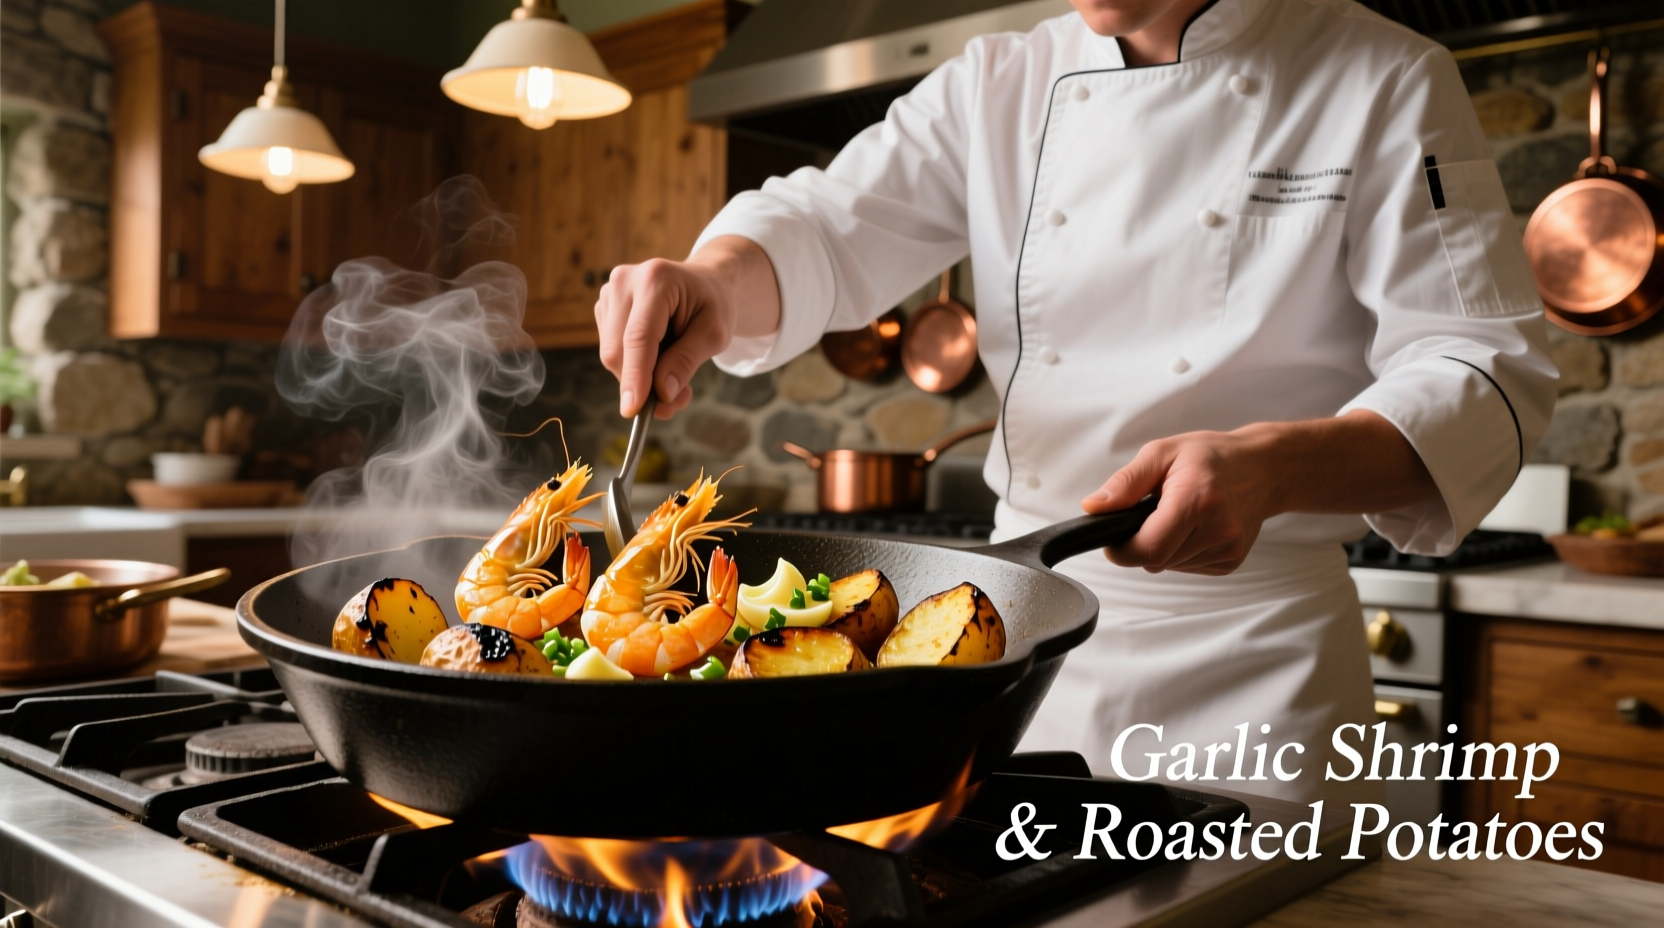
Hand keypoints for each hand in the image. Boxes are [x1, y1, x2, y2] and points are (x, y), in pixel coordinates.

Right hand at [594, 236, 779, 417]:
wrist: (704, 283)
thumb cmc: (712, 305)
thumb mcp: (714, 334)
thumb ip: (687, 361)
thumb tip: (661, 392)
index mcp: (656, 280)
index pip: (638, 337)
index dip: (635, 376)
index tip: (633, 410)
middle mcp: (624, 282)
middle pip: (618, 350)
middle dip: (642, 384)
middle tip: (676, 401)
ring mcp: (609, 294)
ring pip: (612, 355)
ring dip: (640, 377)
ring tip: (674, 372)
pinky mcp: (604, 308)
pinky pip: (612, 350)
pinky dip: (634, 366)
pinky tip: (659, 357)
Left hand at [1079, 412, 1438, 575]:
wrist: (1263, 468)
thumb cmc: (1211, 457)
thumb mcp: (1161, 453)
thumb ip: (1125, 483)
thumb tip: (1093, 508)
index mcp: (1197, 501)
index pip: (1148, 548)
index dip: (1121, 549)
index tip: (1114, 537)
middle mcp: (1217, 530)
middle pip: (1155, 560)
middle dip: (1141, 542)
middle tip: (1151, 512)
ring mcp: (1227, 550)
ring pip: (1169, 565)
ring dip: (1162, 546)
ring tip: (1178, 514)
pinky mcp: (1230, 562)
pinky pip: (1187, 567)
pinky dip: (1180, 551)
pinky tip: (1193, 526)